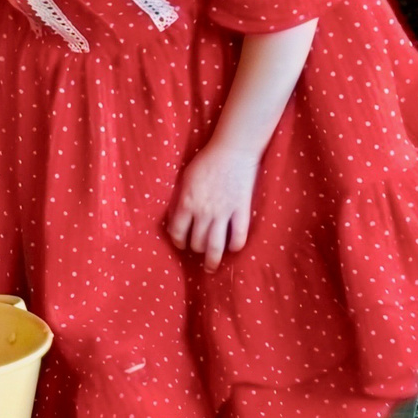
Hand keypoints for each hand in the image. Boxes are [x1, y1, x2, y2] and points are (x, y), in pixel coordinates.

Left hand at [169, 142, 257, 269]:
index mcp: (186, 203)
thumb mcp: (186, 179)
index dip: (178, 241)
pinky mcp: (241, 211)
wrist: (233, 150)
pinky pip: (238, 236)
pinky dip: (235, 246)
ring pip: (216, 246)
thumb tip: (177, 217)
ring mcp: (223, 213)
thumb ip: (181, 199)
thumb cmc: (207, 161)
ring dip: (212, 260)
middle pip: (197, 243)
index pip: (177, 232)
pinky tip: (233, 248)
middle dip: (196, 249)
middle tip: (198, 251)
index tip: (181, 244)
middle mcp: (203, 212)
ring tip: (211, 266)